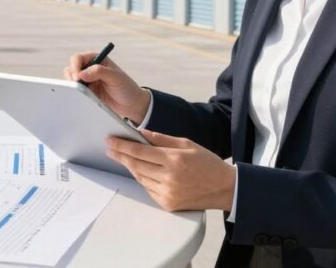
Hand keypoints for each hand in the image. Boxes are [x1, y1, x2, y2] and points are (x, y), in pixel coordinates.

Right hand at [63, 51, 150, 121]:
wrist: (132, 105)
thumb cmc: (127, 88)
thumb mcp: (115, 78)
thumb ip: (99, 72)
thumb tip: (81, 73)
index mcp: (97, 59)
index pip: (78, 58)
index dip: (75, 67)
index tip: (77, 78)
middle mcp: (91, 68)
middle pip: (71, 68)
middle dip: (72, 77)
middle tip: (79, 86)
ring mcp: (88, 80)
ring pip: (71, 79)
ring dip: (74, 86)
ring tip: (85, 92)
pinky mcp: (88, 91)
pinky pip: (76, 91)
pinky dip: (77, 93)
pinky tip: (86, 97)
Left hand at [106, 129, 235, 212]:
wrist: (226, 189)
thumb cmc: (207, 163)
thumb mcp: (187, 144)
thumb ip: (162, 139)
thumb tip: (141, 132)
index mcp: (174, 159)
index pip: (140, 151)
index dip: (122, 145)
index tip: (110, 140)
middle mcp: (169, 177)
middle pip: (136, 165)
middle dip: (120, 155)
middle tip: (110, 148)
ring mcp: (168, 193)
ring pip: (140, 177)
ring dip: (130, 166)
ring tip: (123, 157)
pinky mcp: (168, 204)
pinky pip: (148, 189)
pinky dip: (142, 178)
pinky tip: (140, 170)